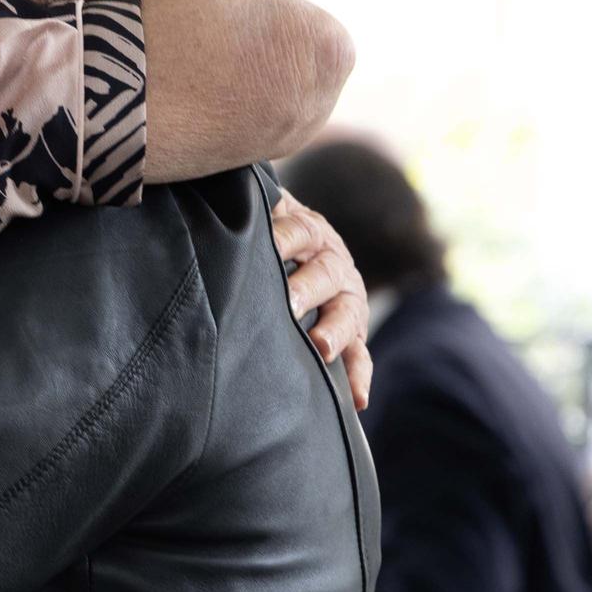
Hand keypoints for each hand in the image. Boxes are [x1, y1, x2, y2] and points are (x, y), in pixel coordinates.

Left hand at [271, 188, 372, 409]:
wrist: (305, 251)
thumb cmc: (275, 236)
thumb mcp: (270, 214)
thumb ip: (258, 208)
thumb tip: (230, 191)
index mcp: (313, 233)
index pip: (301, 231)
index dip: (285, 237)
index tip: (268, 244)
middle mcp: (336, 265)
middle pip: (326, 274)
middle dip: (308, 288)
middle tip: (290, 303)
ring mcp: (348, 301)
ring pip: (348, 315)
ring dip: (335, 332)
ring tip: (321, 348)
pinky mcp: (353, 332)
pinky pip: (361, 356)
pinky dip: (360, 377)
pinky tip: (359, 400)